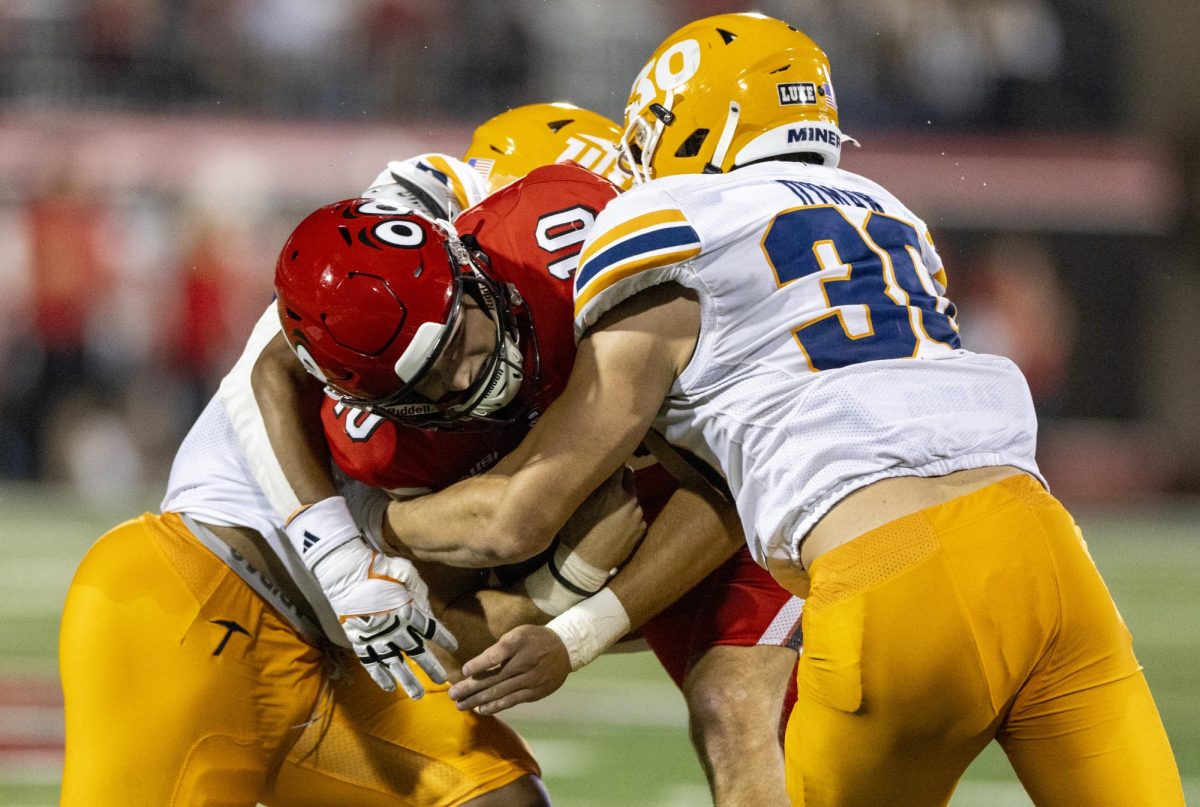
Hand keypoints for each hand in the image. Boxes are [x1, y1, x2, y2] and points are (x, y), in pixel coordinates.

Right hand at [315, 541, 457, 696]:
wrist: (346, 573)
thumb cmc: (379, 569)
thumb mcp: (406, 574)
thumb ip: (419, 594)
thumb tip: (427, 612)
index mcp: (408, 610)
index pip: (431, 629)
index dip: (444, 638)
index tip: (454, 647)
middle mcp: (395, 628)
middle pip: (417, 653)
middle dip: (431, 668)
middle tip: (442, 681)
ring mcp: (376, 638)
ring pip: (395, 665)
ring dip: (407, 681)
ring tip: (418, 696)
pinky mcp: (360, 642)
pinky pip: (371, 664)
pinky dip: (380, 677)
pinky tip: (390, 688)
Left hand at [447, 625, 571, 713]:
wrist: (565, 649)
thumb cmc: (535, 639)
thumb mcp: (519, 634)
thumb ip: (500, 648)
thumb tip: (478, 665)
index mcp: (518, 643)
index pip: (495, 655)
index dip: (478, 664)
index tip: (464, 671)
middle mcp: (524, 662)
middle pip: (493, 677)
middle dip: (470, 687)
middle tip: (453, 694)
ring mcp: (530, 679)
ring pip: (500, 692)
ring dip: (478, 700)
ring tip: (461, 705)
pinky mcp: (534, 692)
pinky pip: (512, 701)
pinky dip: (496, 706)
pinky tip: (482, 710)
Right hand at [557, 465, 644, 568]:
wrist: (585, 566)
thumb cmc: (575, 532)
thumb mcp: (576, 503)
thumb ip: (590, 483)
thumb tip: (594, 467)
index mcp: (612, 489)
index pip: (619, 462)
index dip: (611, 461)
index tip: (606, 461)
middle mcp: (629, 498)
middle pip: (628, 476)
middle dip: (618, 479)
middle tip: (605, 488)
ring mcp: (638, 515)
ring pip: (632, 497)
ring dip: (623, 499)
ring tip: (608, 512)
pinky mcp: (642, 529)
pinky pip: (636, 515)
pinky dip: (628, 517)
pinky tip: (615, 527)